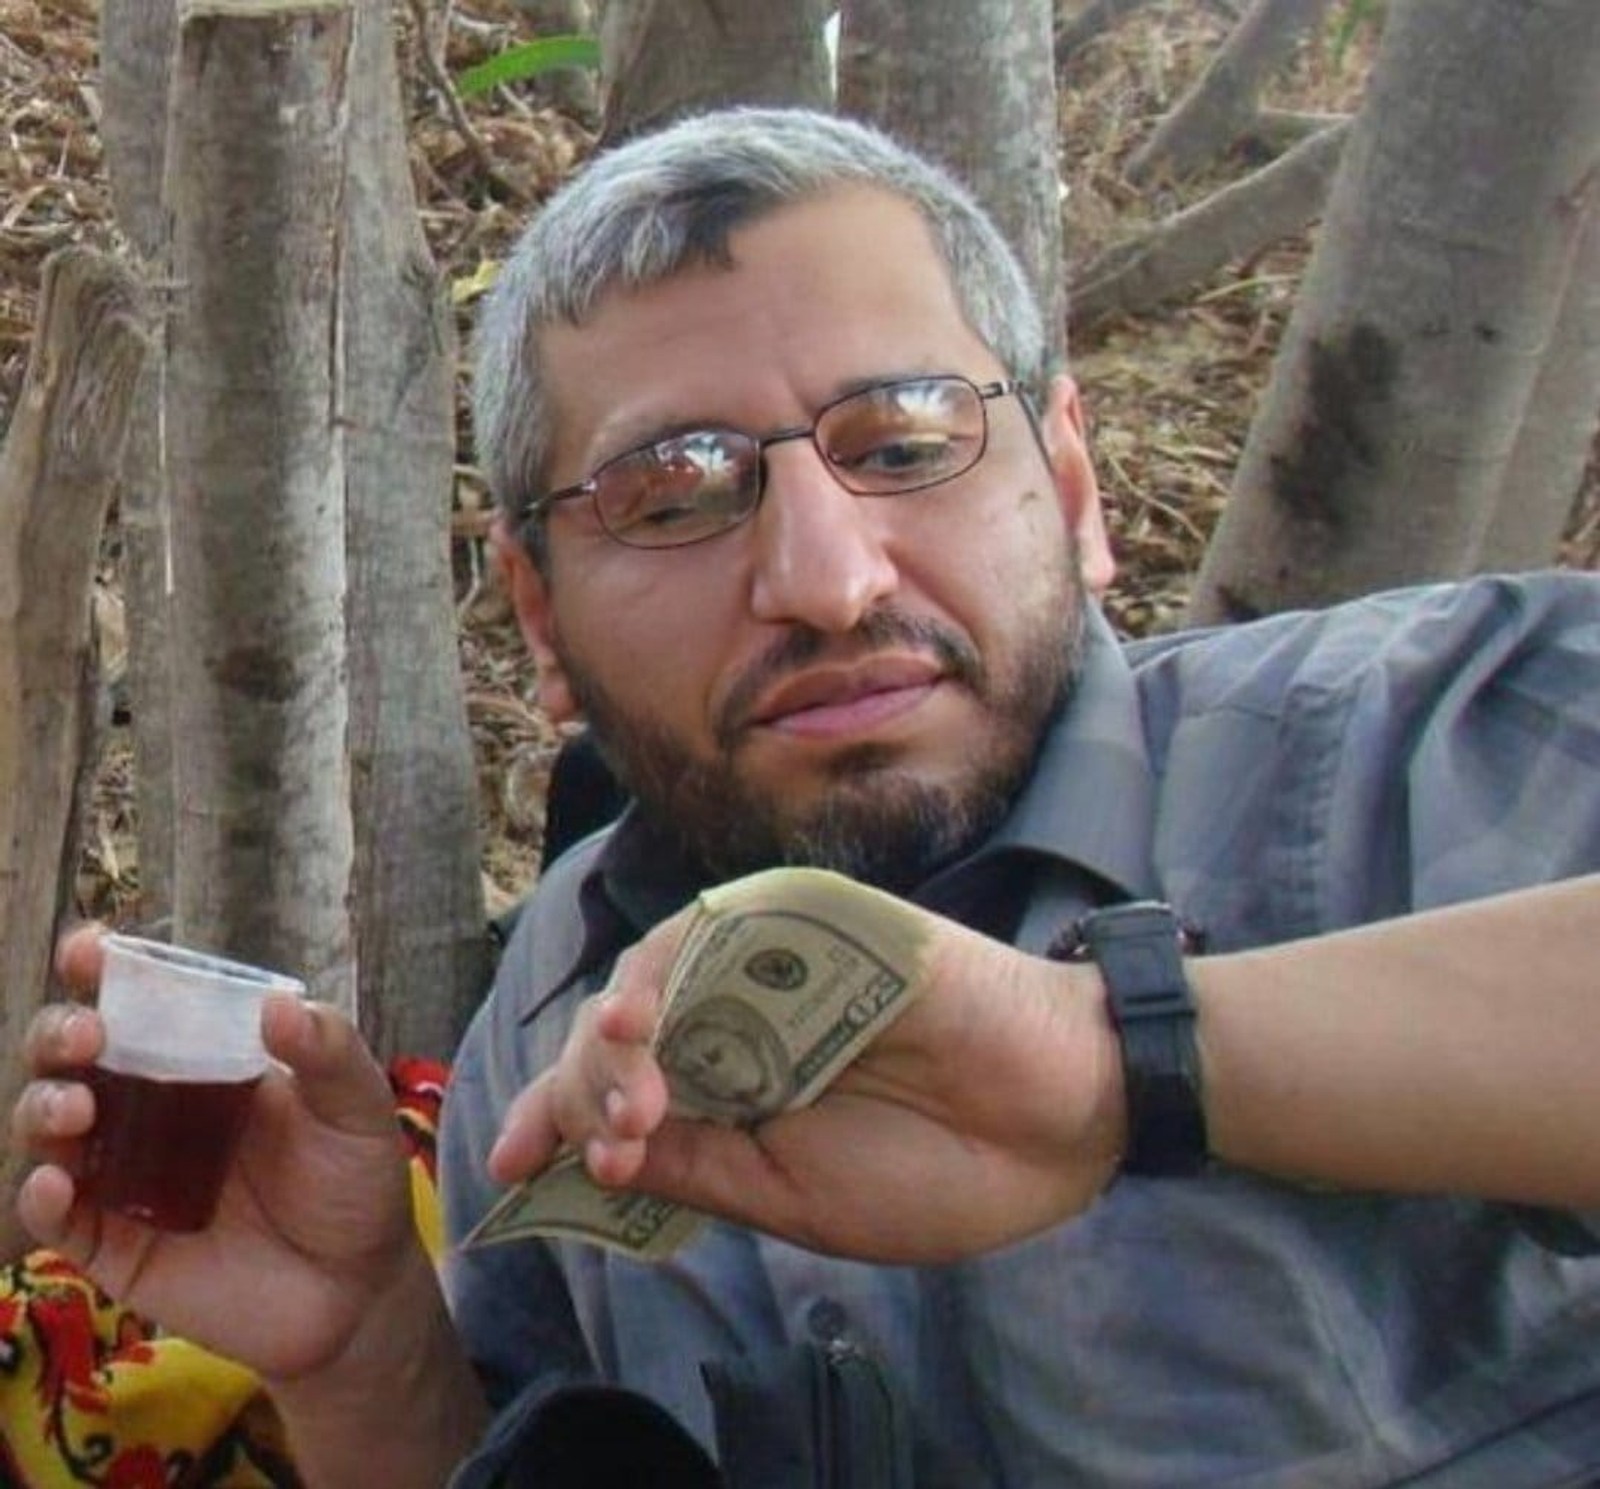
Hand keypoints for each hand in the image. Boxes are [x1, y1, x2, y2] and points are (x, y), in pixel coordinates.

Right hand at [11, 927, 425, 1384]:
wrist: (356, 1290)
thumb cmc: (354, 1182)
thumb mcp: (358, 1107)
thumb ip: (329, 1051)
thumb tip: (278, 1004)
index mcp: (205, 1057)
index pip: (140, 1001)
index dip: (102, 968)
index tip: (90, 949)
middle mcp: (151, 1106)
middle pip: (71, 1055)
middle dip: (58, 1031)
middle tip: (88, 1037)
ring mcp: (125, 1174)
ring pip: (48, 1126)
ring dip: (44, 1105)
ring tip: (79, 1108)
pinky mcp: (114, 1245)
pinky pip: (57, 1216)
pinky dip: (41, 1195)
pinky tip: (56, 1181)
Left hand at [488, 899, 1127, 1262]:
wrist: (1058, 1118)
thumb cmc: (939, 1168)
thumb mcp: (793, 1198)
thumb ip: (697, 1166)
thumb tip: (590, 1153)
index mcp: (736, 1090)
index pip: (622, 1093)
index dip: (561, 1123)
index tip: (514, 1171)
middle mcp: (740, 1019)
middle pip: (620, 1035)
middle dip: (583, 1090)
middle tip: (598, 1147)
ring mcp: (773, 964)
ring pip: (654, 978)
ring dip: (615, 1036)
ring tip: (620, 1092)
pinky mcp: (809, 919)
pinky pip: (718, 932)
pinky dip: (667, 973)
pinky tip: (646, 1024)